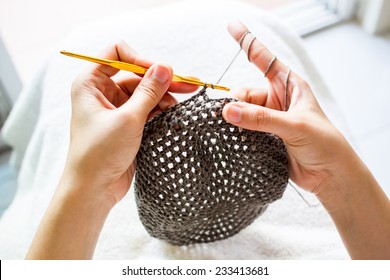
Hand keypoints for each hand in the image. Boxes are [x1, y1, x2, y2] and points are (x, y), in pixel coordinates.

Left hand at [64, 40, 197, 207]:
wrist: (93, 190)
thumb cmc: (99, 153)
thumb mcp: (128, 119)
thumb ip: (149, 91)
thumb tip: (165, 67)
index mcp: (91, 83)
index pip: (117, 54)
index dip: (140, 59)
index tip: (162, 72)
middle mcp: (102, 92)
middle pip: (136, 76)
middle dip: (161, 82)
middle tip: (188, 86)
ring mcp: (115, 109)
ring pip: (145, 94)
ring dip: (163, 99)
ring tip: (180, 108)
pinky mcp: (127, 124)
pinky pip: (147, 110)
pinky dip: (161, 112)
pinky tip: (175, 115)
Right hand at [223, 21, 389, 258]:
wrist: (329, 175)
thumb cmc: (324, 143)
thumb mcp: (295, 125)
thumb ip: (261, 118)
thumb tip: (229, 111)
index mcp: (290, 86)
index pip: (264, 58)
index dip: (247, 41)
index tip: (232, 25)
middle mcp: (277, 99)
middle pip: (244, 92)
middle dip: (235, 102)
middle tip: (230, 116)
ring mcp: (268, 118)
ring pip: (240, 111)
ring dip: (235, 120)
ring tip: (233, 130)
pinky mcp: (263, 136)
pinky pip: (242, 128)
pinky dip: (235, 132)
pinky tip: (233, 138)